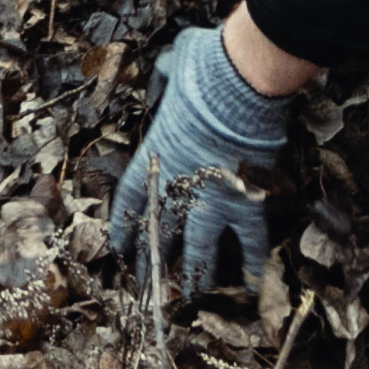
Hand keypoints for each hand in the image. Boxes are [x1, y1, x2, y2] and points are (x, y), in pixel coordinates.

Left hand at [108, 22, 293, 290]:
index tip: (118, 250)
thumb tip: (168, 71)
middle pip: (160, 235)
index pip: (130, 202)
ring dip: (193, 278)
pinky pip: (249, 242)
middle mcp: (178, 185)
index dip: (122, 229)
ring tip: (187, 299)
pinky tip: (247, 287)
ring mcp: (213, 199)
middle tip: (148, 288)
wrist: (239, 81)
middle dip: (153, 264)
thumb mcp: (172, 68)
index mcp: (154, 156)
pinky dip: (249, 265)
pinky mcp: (247, 202)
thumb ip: (165, 77)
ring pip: (199, 251)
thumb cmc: (204, 68)